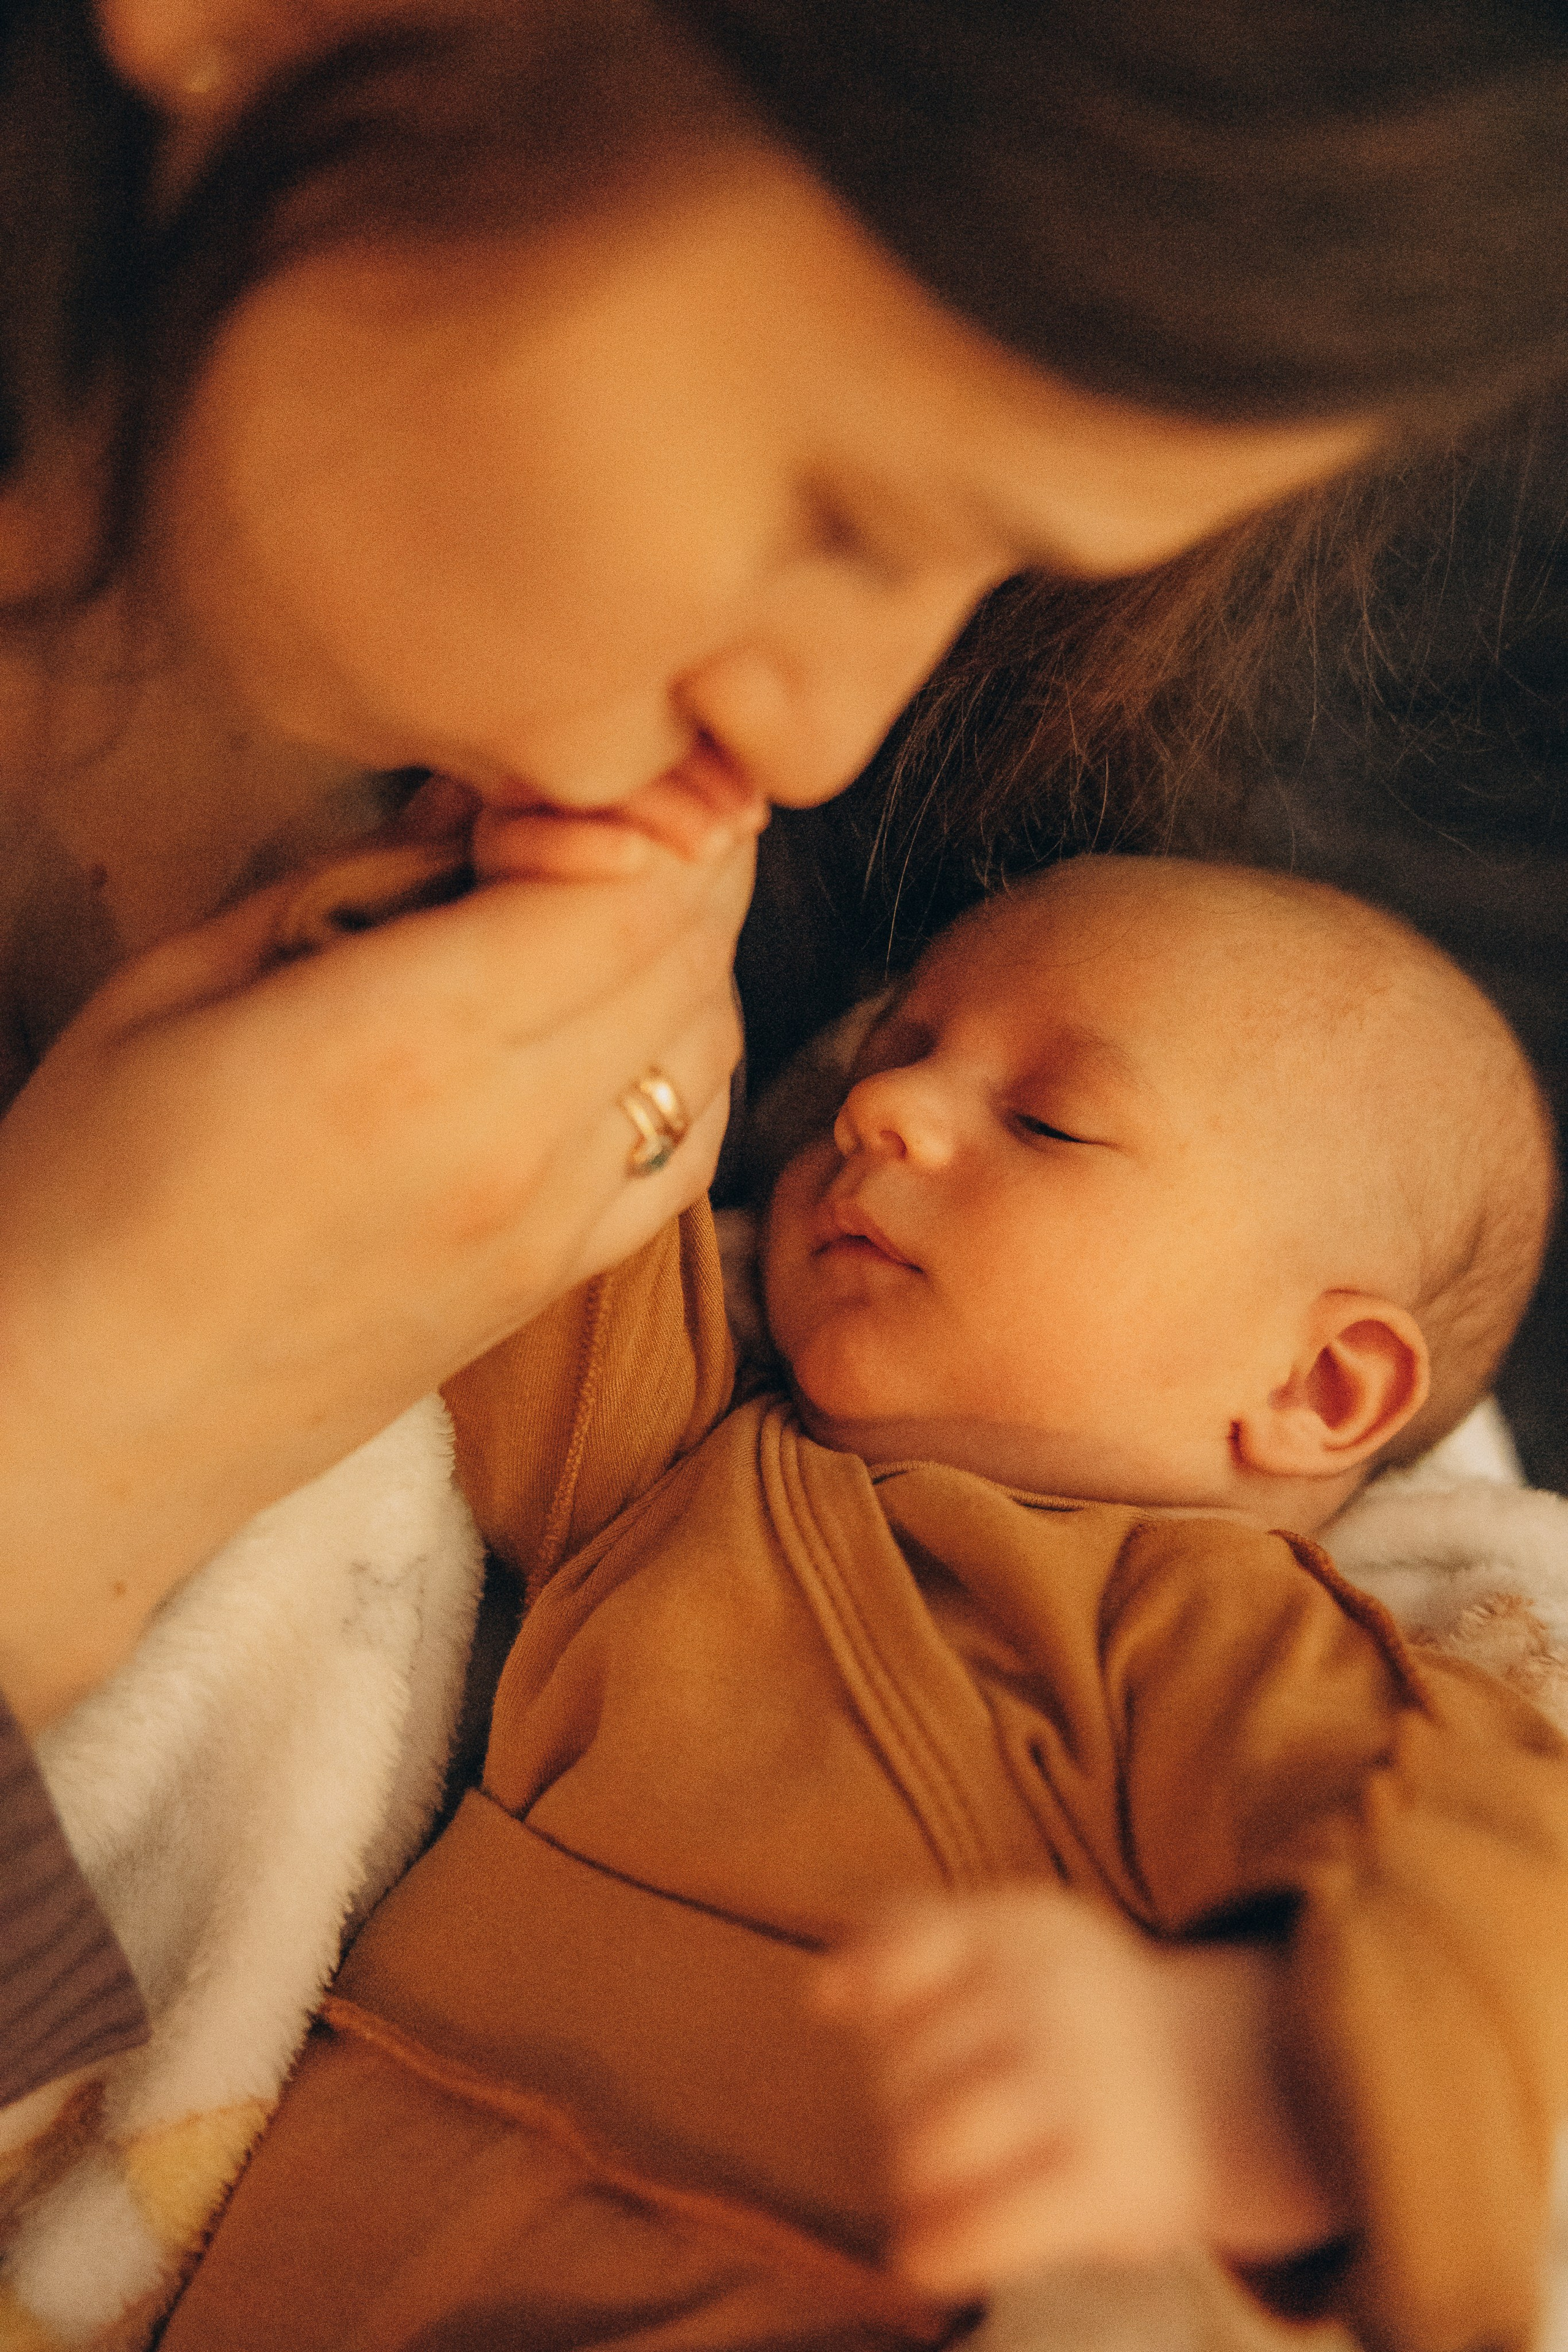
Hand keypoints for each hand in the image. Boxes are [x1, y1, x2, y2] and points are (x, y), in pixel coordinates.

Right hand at [0, 821, 751, 1733]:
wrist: (77, 1422)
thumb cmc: (84, 1188)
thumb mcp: (180, 985)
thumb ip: (355, 884)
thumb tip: (488, 802)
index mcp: (404, 1042)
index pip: (633, 886)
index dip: (658, 802)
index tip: (609, 760)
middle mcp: (510, 1138)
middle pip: (689, 950)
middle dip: (687, 850)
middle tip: (628, 797)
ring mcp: (548, 1226)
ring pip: (707, 1042)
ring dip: (691, 948)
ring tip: (614, 895)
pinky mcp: (553, 1283)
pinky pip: (688, 1145)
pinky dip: (690, 1057)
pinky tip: (629, 1015)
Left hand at [818, 1888, 1342, 2294]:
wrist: (1234, 2081)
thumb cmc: (1074, 2013)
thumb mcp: (1010, 1939)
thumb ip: (908, 1937)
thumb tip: (822, 1995)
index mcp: (1024, 1926)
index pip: (905, 1942)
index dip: (872, 1989)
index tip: (865, 2017)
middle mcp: (1054, 1993)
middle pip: (902, 2063)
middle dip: (898, 2102)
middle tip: (931, 2121)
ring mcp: (1084, 2084)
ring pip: (929, 2147)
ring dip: (911, 2180)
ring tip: (929, 2188)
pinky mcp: (1110, 2180)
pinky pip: (985, 2228)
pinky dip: (938, 2250)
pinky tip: (923, 2256)